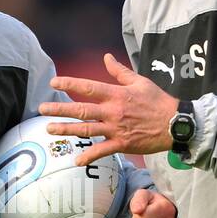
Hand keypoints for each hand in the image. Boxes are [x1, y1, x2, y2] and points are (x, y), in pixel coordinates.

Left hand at [38, 53, 178, 166]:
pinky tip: (76, 160)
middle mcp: (113, 111)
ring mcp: (116, 129)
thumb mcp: (140, 81)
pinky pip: (103, 150)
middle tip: (41, 110)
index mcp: (117, 94)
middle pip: (81, 110)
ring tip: (49, 129)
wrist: (175, 123)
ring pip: (87, 130)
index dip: (70, 84)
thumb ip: (120, 71)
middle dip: (59, 109)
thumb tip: (106, 57)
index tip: (54, 82)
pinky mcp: (123, 144)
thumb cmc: (158, 101)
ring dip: (67, 130)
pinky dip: (89, 156)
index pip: (88, 87)